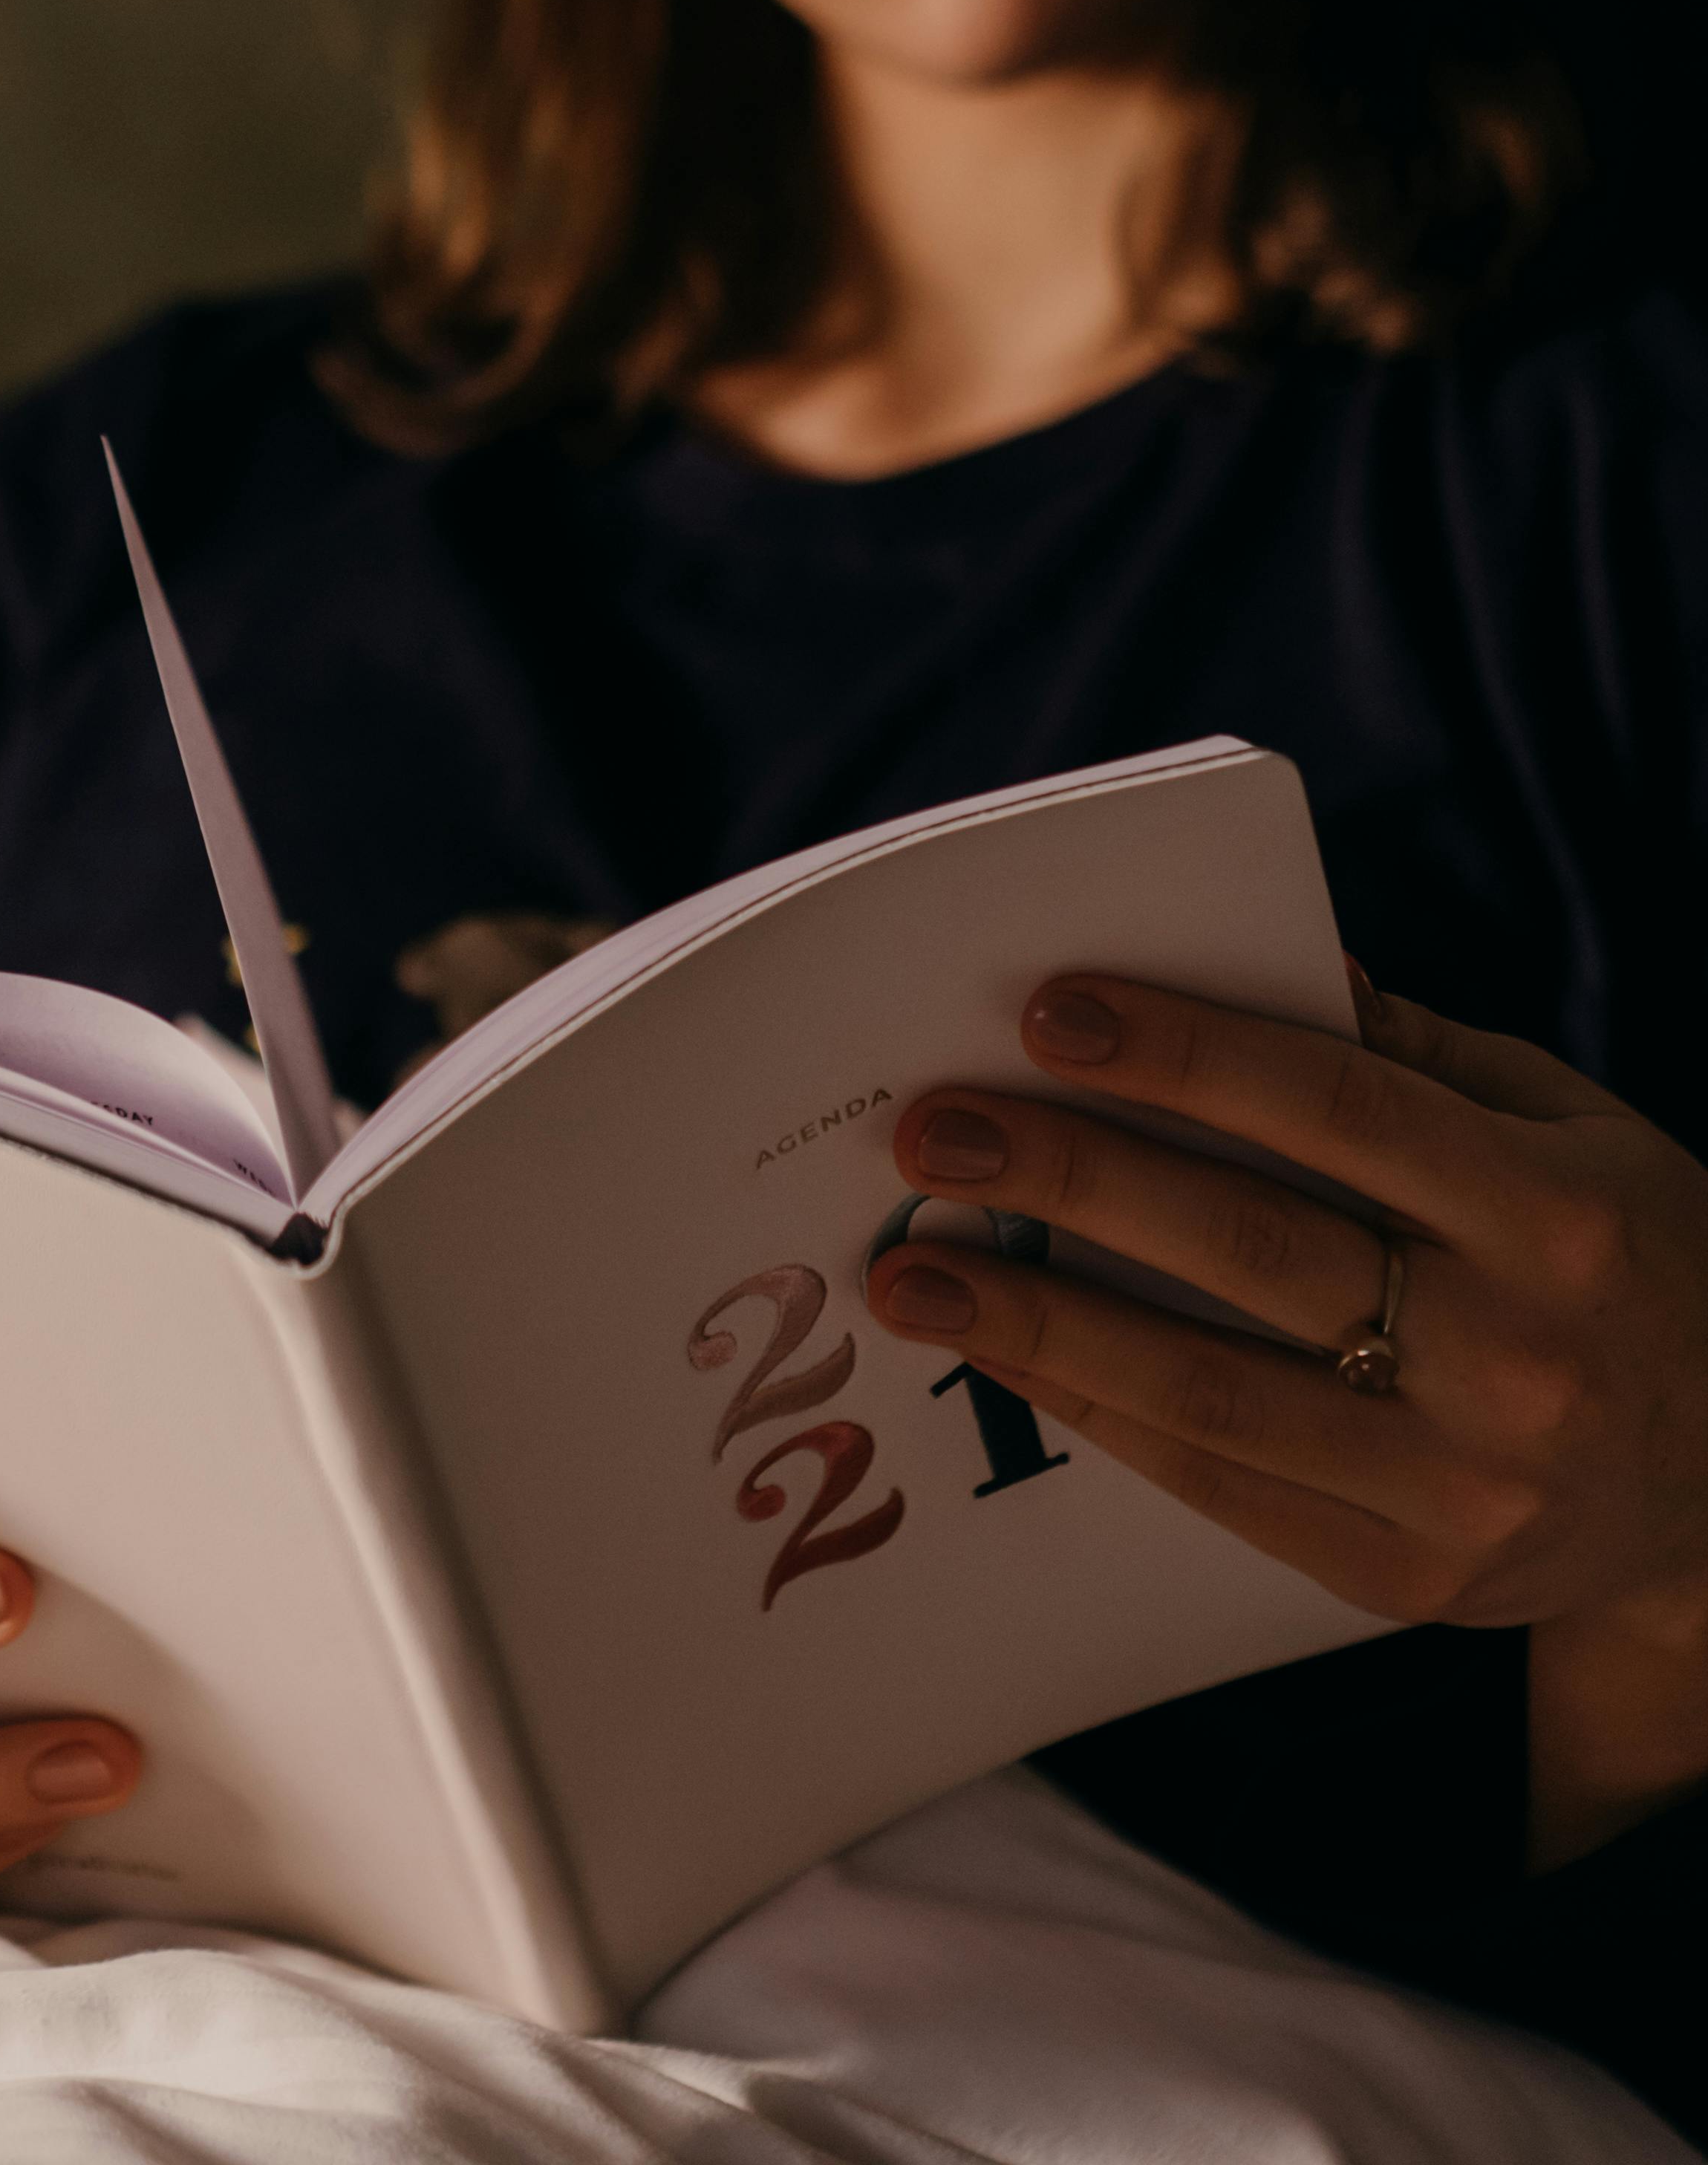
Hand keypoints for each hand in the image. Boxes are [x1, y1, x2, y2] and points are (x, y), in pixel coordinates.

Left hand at [866, 966, 1707, 1865]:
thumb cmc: (1627, 1256)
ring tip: (913, 1272)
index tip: (1047, 1010)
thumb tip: (1257, 963)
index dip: (1187, 1055)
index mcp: (1552, 1209)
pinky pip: (1226, 1487)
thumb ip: (1413, 1054)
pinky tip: (1012, 1357)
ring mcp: (1465, 1482)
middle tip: (931, 1132)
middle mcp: (1514, 1350)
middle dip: (1072, 1179)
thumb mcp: (1567, 1126)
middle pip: (1251, 1246)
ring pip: (1213, 1389)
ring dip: (1042, 1326)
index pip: (1338, 1109)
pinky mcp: (1412, 1578)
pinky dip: (1106, 1415)